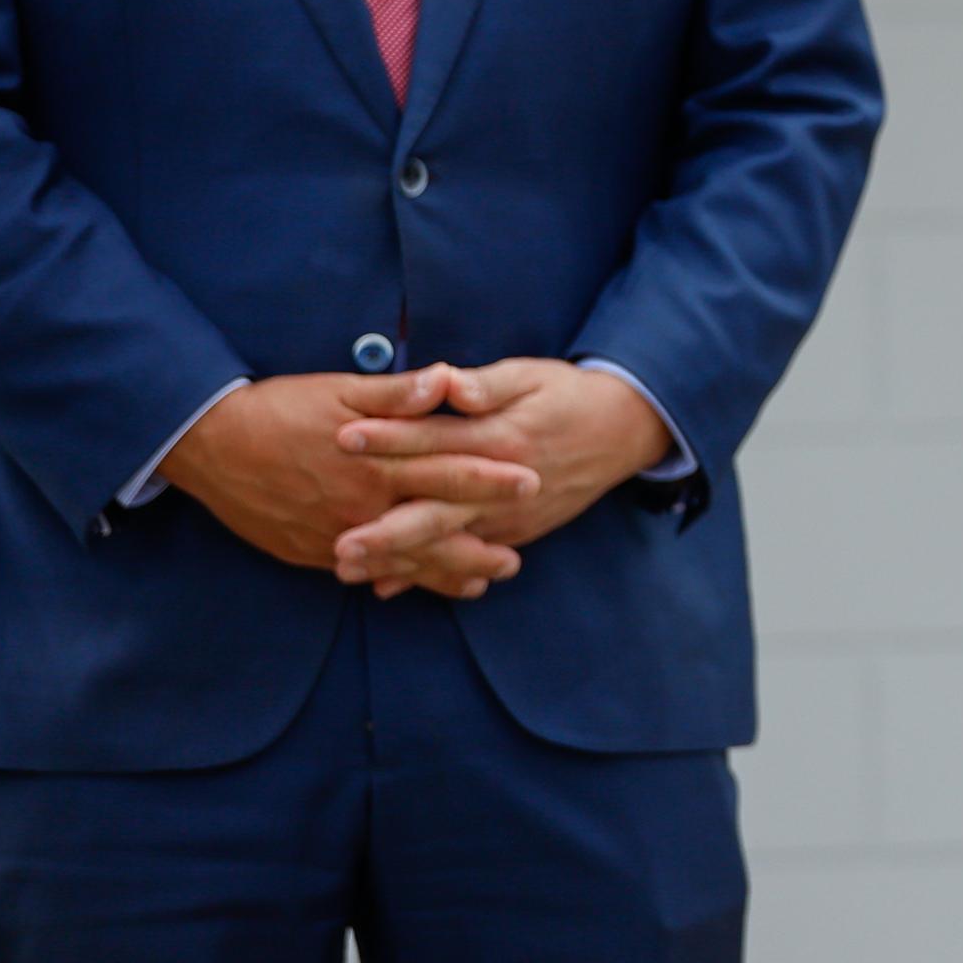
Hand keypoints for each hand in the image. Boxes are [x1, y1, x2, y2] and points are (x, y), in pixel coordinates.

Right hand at [163, 369, 538, 597]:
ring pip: (399, 560)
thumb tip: (446, 381)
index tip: (531, 484)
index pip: (445, 470)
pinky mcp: (310, 550)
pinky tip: (414, 586)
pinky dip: (395, 579)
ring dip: (442, 573)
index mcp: (374, 461)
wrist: (208, 444)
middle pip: (429, 531)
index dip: (489, 478)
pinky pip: (363, 570)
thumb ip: (396, 393)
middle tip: (516, 563)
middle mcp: (358, 504)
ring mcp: (334, 533)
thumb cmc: (278, 408)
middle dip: (475, 548)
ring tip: (481, 583)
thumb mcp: (338, 390)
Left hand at [331, 359, 673, 592]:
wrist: (624, 431)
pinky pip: (465, 558)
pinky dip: (427, 575)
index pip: (435, 439)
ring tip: (349, 571)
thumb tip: (447, 382)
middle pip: (435, 510)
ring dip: (396, 560)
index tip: (342, 438)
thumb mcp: (532, 376)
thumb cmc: (569, 395)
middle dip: (384, 530)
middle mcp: (501, 486)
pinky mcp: (514, 533)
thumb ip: (486, 384)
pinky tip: (389, 586)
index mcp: (501, 439)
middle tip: (338, 545)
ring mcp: (508, 517)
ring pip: (445, 543)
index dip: (388, 437)